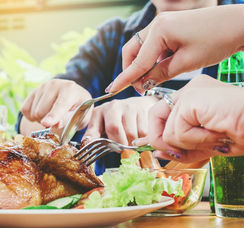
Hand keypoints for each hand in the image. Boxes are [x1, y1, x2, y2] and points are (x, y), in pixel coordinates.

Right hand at [21, 79, 92, 132]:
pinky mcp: (33, 91)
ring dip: (40, 119)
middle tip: (56, 121)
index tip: (46, 123)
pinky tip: (42, 113)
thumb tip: (56, 124)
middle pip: (41, 112)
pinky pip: (25, 110)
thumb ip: (69, 120)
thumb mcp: (81, 116)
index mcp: (70, 89)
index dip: (53, 116)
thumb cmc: (78, 108)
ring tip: (51, 115)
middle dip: (46, 122)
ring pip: (33, 112)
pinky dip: (31, 116)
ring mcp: (42, 87)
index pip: (60, 105)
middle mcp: (54, 84)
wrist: (73, 96)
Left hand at [83, 96, 156, 144]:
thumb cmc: (118, 120)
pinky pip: (144, 132)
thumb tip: (86, 143)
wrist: (139, 105)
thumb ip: (94, 135)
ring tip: (131, 140)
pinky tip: (140, 135)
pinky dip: (143, 139)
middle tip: (122, 148)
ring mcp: (128, 106)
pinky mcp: (143, 109)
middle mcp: (112, 106)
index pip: (94, 130)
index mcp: (99, 112)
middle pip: (114, 129)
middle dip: (119, 143)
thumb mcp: (103, 126)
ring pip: (131, 134)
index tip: (105, 149)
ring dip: (132, 143)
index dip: (97, 142)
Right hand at [109, 5, 243, 93]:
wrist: (239, 24)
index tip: (110, 90)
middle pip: (132, 51)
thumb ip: (161, 74)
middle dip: (131, 69)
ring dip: (141, 64)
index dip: (124, 79)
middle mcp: (157, 24)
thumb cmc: (217, 41)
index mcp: (160, 31)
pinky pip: (152, 44)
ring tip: (150, 81)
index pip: (137, 61)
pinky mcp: (170, 26)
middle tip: (140, 88)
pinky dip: (151, 57)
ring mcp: (163, 23)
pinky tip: (161, 68)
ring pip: (140, 47)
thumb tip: (143, 84)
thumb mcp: (187, 63)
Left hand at [136, 75, 243, 161]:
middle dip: (165, 141)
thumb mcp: (207, 145)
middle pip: (155, 116)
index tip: (153, 147)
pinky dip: (196, 141)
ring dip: (191, 144)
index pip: (163, 113)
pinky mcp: (191, 100)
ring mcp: (190, 91)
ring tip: (215, 137)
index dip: (157, 133)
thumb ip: (182, 147)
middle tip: (190, 149)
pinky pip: (177, 132)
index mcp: (197, 97)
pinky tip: (216, 132)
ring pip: (167, 131)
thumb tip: (156, 151)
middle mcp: (191, 89)